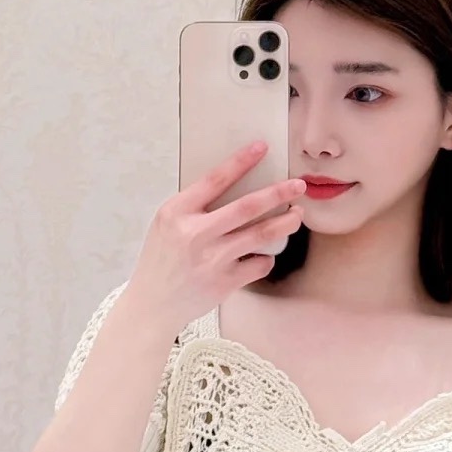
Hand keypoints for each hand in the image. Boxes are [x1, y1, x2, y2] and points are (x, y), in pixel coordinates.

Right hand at [126, 137, 306, 333]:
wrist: (153, 304)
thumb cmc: (162, 259)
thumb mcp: (167, 224)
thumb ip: (194, 206)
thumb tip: (236, 184)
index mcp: (177, 212)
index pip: (215, 179)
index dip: (241, 161)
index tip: (262, 147)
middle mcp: (195, 234)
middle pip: (247, 207)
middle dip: (278, 192)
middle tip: (299, 185)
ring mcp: (212, 260)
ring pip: (261, 235)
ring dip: (285, 223)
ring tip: (297, 214)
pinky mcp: (224, 283)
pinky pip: (259, 263)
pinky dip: (266, 256)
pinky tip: (264, 254)